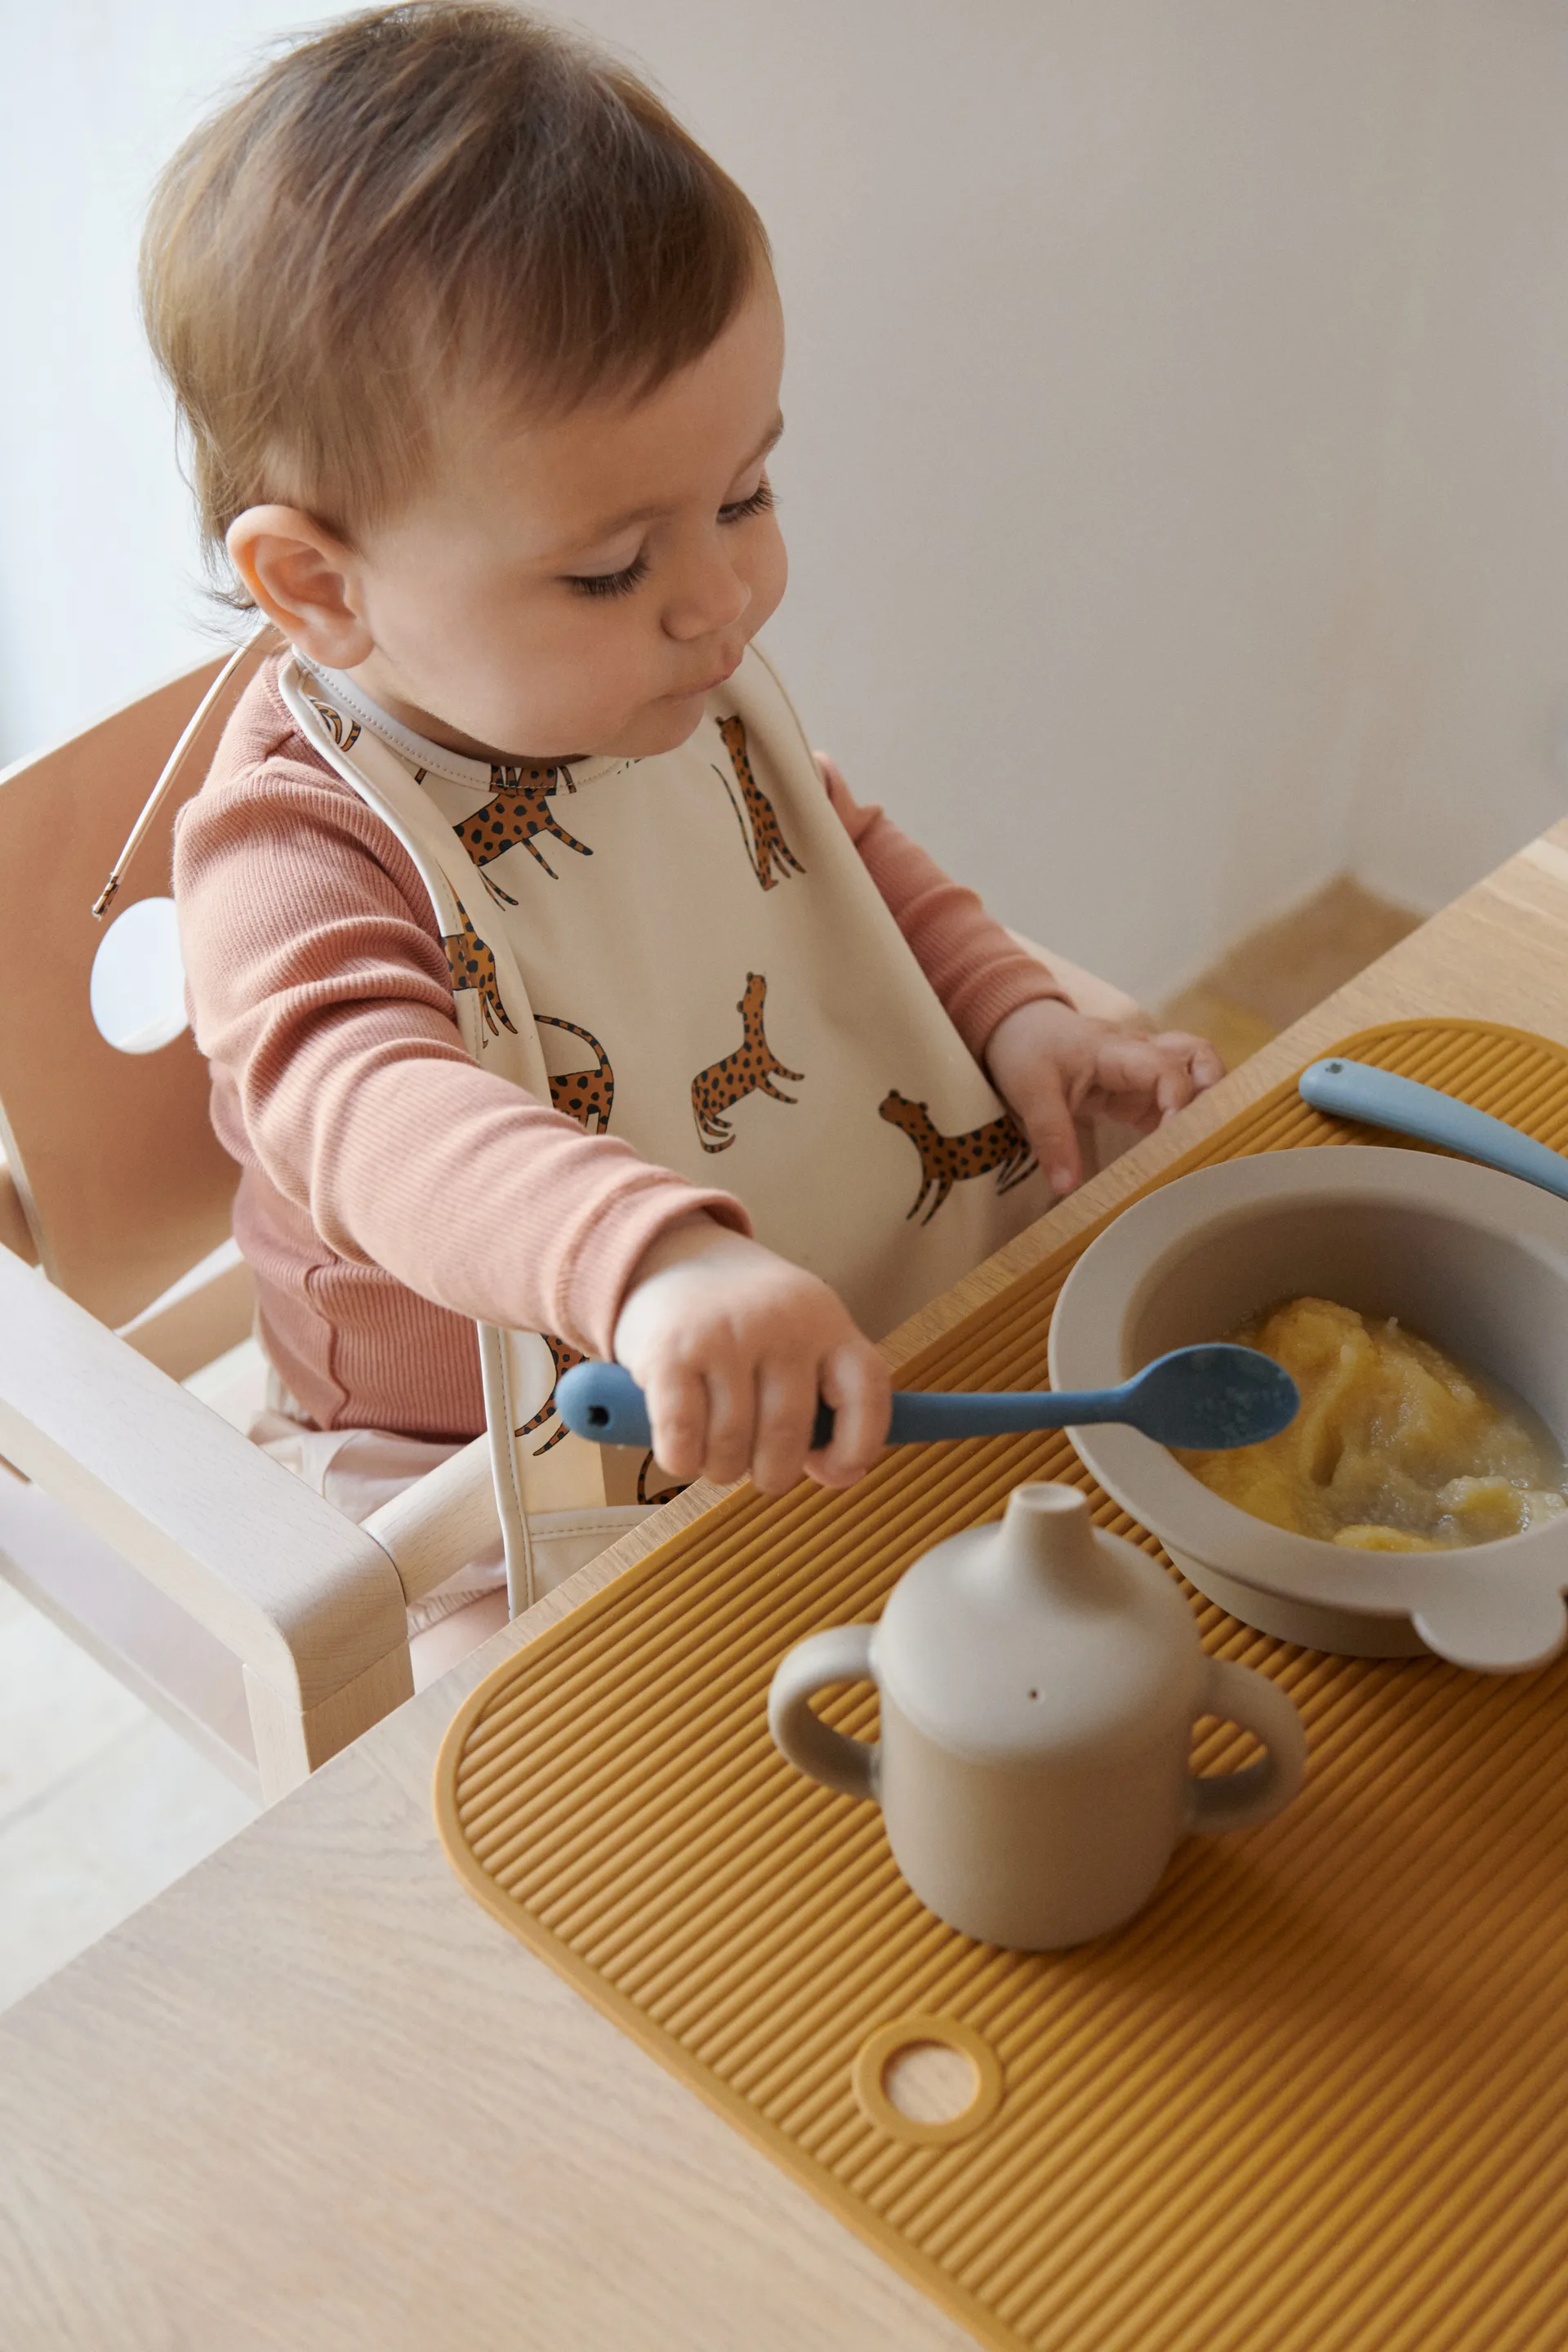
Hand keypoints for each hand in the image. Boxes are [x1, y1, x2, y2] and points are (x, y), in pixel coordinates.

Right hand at [611, 1217, 891, 1495]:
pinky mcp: (670, 1352)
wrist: (674, 1256)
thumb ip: (828, 1398)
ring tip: (716, 1452)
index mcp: (826, 1320)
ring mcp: (724, 1336)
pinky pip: (683, 1440)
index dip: (858, 1447)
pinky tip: (683, 1449)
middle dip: (772, 1473)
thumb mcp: (802, 1333)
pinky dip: (682, 1460)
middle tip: (756, 1467)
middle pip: (788, 1435)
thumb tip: (842, 1475)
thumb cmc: (746, 1319)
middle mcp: (781, 1324)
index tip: (834, 1470)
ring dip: (722, 1469)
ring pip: (732, 1447)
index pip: (867, 1392)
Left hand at [984, 997, 1222, 1196]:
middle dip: (1215, 1091)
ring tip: (1204, 1145)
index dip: (1179, 1099)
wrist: (1018, 1028)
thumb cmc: (1026, 1051)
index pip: (1165, 1066)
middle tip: (1210, 1133)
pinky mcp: (1139, 1091)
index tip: (1176, 1136)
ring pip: (1196, 1073)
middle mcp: (1139, 1053)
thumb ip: (1051, 1138)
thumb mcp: (1030, 1094)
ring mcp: (1143, 1071)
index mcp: (1115, 1049)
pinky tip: (1181, 1155)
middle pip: (1198, 1056)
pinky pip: (1175, 1101)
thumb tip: (1066, 1186)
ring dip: (1207, 1104)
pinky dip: (1185, 1124)